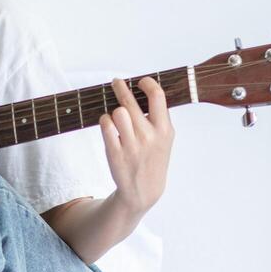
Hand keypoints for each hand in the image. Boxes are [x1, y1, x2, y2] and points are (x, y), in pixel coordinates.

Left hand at [98, 76, 173, 214]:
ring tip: (115, 114)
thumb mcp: (165, 139)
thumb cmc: (153, 158)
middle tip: (116, 82)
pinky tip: (109, 124)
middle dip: (120, 87)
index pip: (157, 96)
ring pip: (117, 112)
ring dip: (114, 110)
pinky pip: (105, 125)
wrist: (144, 190)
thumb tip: (146, 90)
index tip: (140, 81)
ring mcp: (131, 145)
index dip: (147, 83)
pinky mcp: (115, 152)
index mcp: (164, 130)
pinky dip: (105, 121)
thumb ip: (159, 117)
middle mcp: (148, 136)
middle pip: (130, 102)